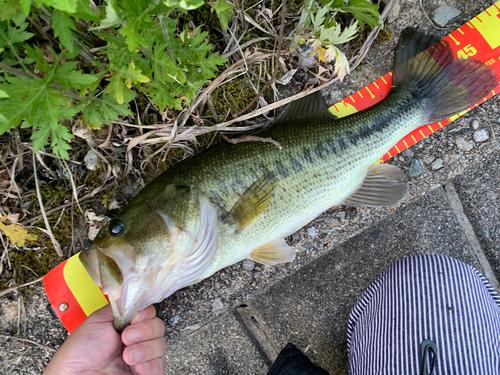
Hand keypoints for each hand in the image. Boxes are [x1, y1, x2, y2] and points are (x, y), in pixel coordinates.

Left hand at [44, 304, 165, 374]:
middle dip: (145, 331)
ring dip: (145, 349)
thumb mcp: (99, 320)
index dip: (145, 314)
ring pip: (160, 346)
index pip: (149, 313)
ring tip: (127, 356)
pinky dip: (150, 364)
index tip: (134, 318)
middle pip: (158, 327)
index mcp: (127, 324)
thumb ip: (121, 308)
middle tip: (126, 338)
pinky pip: (160, 366)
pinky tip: (136, 366)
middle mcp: (137, 339)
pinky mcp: (144, 373)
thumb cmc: (80, 351)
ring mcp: (141, 356)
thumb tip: (136, 297)